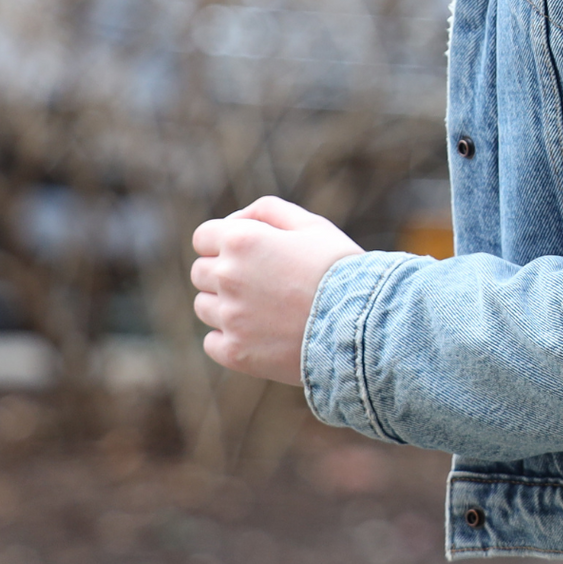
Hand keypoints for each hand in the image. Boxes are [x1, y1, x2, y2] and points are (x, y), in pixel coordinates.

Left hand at [190, 197, 363, 385]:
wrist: (362, 321)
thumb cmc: (340, 267)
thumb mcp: (312, 224)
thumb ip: (268, 210)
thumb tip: (235, 219)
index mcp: (242, 241)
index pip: (203, 236)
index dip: (222, 240)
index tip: (245, 250)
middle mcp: (228, 277)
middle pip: (200, 272)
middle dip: (223, 271)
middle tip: (262, 278)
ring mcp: (229, 318)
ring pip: (204, 307)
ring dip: (225, 304)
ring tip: (265, 307)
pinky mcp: (235, 352)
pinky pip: (212, 341)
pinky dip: (230, 336)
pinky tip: (261, 332)